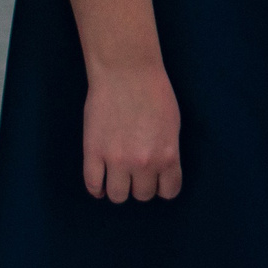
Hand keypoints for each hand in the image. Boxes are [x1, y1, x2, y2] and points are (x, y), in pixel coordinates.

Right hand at [82, 63, 182, 202]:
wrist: (125, 71)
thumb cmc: (153, 91)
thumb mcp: (173, 124)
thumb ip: (168, 152)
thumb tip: (162, 172)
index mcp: (168, 155)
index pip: (169, 192)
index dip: (164, 187)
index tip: (158, 180)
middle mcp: (143, 163)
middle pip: (143, 195)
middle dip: (141, 185)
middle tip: (137, 171)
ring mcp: (116, 160)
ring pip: (118, 196)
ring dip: (120, 188)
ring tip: (119, 175)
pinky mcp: (93, 153)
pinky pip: (93, 186)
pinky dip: (98, 188)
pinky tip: (102, 180)